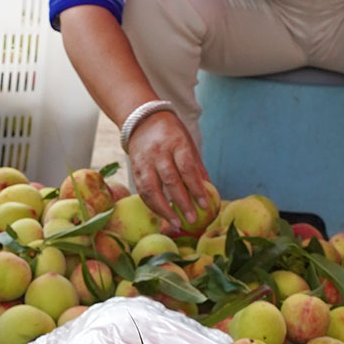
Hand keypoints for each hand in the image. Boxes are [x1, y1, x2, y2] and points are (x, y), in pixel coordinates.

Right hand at [127, 111, 210, 225]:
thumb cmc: (171, 134)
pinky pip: (142, 191)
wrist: (142, 120)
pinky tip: (163, 215)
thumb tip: (209, 190)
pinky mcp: (134, 169)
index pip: (187, 168)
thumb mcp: (187, 143)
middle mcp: (158, 152)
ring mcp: (144, 161)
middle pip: (170, 180)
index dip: (196, 188)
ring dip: (163, 209)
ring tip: (176, 223)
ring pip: (151, 189)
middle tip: (192, 219)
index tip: (205, 205)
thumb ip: (197, 167)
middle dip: (182, 202)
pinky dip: (152, 205)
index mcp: (176, 143)